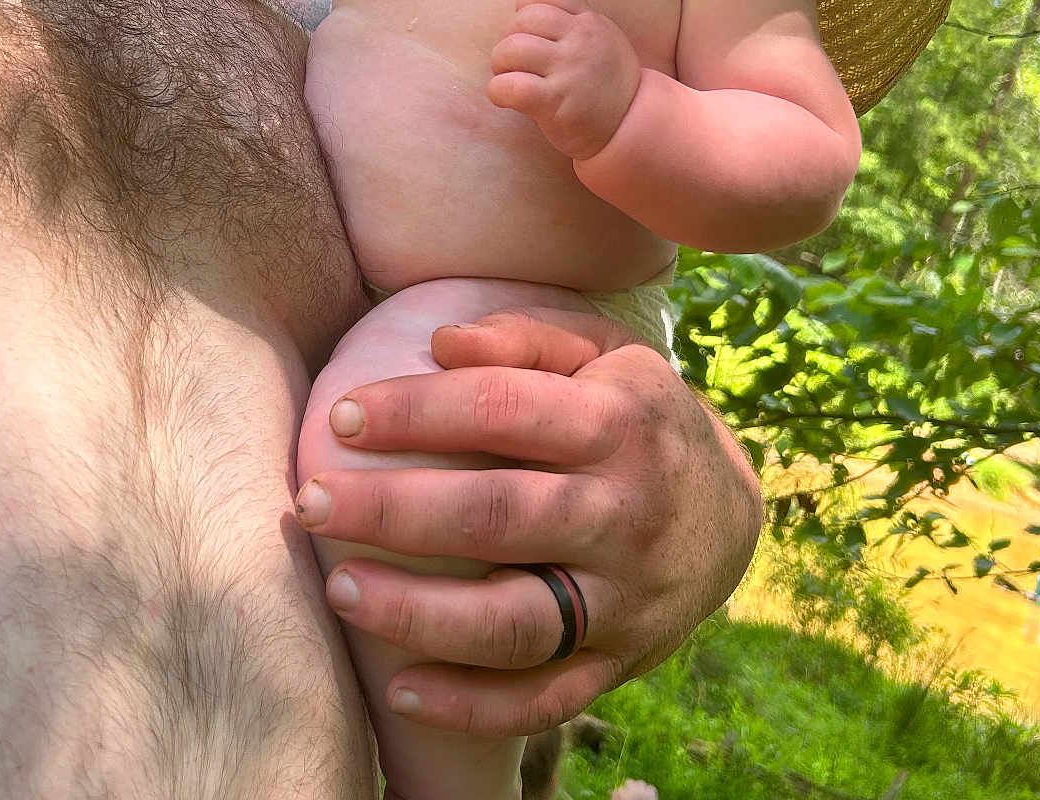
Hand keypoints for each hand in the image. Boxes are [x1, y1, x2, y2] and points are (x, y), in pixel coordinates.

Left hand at [294, 308, 762, 736]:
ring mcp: (627, 598)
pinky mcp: (621, 661)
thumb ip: (525, 335)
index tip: (344, 416)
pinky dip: (471, 703)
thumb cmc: (636, 412)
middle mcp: (626, 511)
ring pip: (515, 621)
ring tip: (340, 588)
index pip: (501, 410)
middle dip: (391, 511)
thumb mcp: (602, 351)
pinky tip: (401, 687)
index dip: (416, 412)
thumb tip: (441, 342)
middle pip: (497, 517)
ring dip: (418, 613)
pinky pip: (544, 698)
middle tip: (309, 502)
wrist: (730, 511)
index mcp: (619, 420)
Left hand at [488, 0, 641, 158]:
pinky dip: (498, 90)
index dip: (529, 5)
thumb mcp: (605, 40)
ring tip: (509, 77)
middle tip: (514, 61)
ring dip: (500, 63)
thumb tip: (527, 13)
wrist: (629, 127)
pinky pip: (511, 86)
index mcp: (591, 23)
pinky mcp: (555, 102)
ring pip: (512, 48)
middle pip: (525, 19)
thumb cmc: (606, 84)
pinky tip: (505, 97)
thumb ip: (576, 22)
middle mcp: (582, 41)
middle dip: (509, 38)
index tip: (527, 28)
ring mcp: (569, 70)